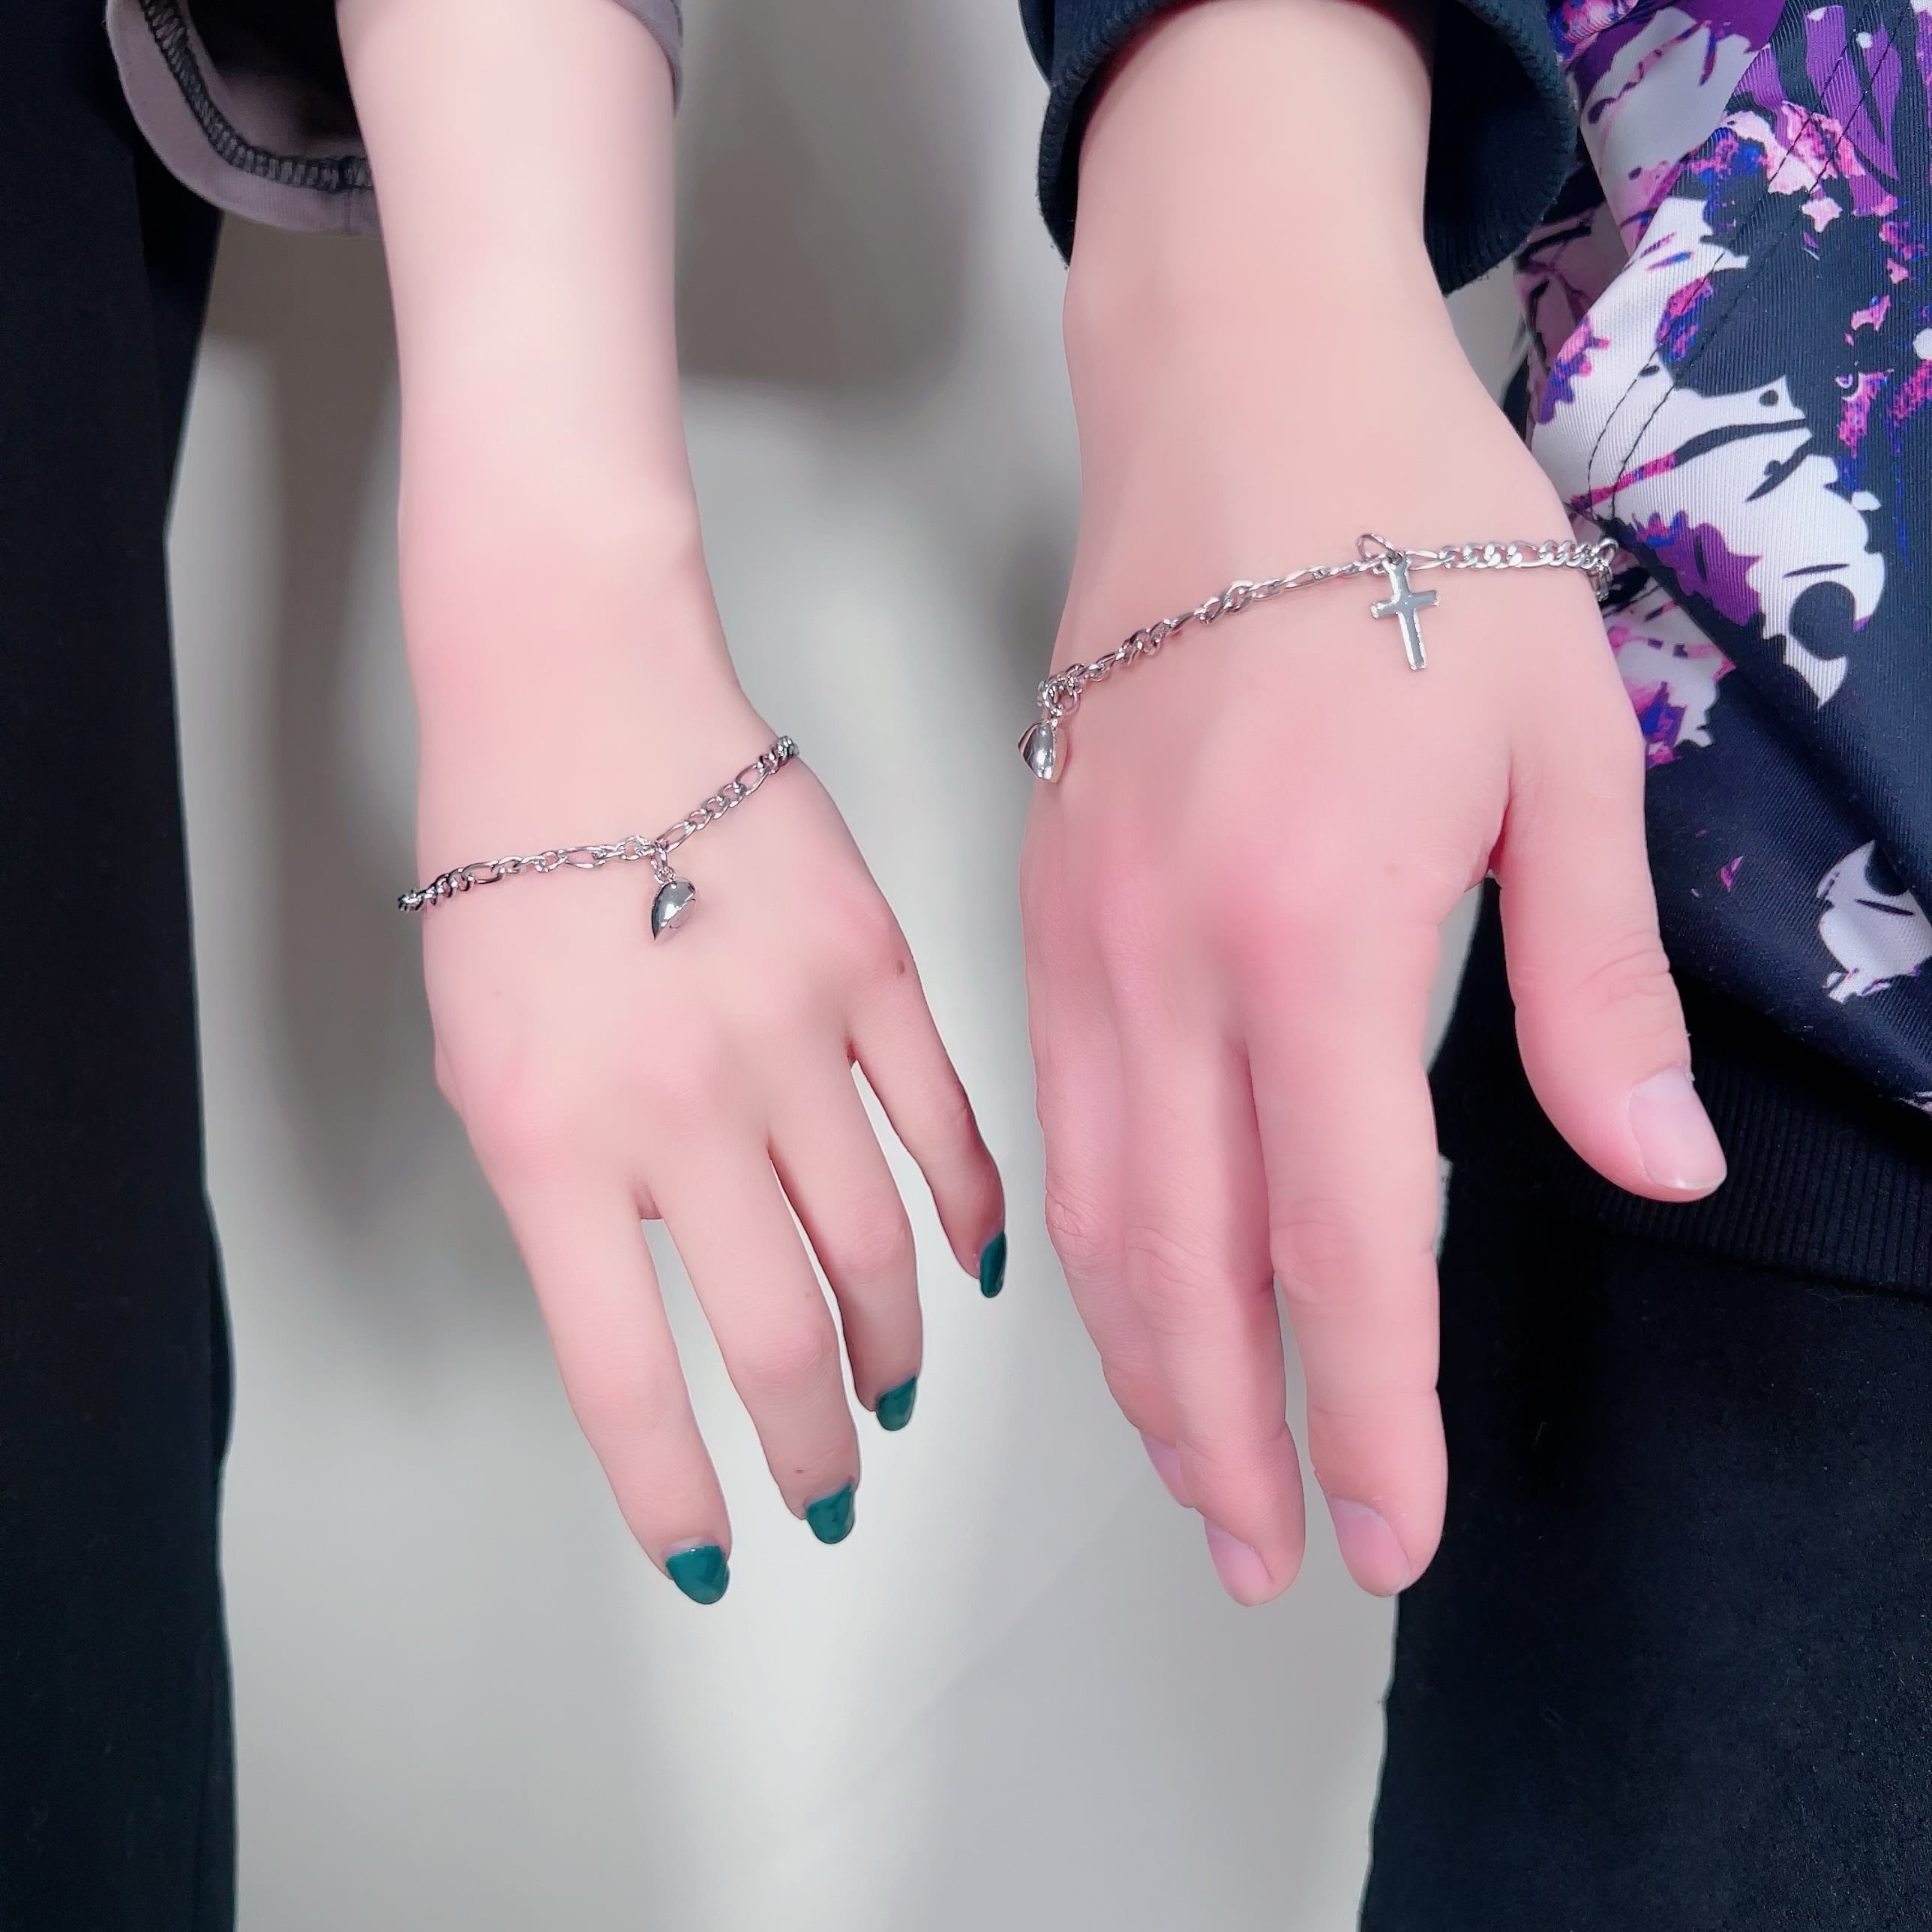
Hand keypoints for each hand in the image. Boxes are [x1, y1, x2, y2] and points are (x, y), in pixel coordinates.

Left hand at [415, 598, 1003, 1602]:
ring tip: (890, 1391)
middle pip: (781, 1336)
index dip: (676, 1491)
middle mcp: (679, 1106)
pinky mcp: (873, 967)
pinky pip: (944, 1122)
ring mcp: (790, 1033)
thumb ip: (569, 1196)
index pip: (625, 1373)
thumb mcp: (486, 1061)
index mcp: (553, 1140)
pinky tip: (978, 1263)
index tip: (710, 1551)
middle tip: (828, 1490)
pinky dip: (969, 1210)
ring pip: (879, 1247)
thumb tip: (667, 1309)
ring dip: (892, 1347)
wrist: (578, 692)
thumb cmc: (513, 873)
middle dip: (810, 1447)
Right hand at [1025, 1, 1723, 1606]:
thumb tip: (1655, 1171)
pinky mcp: (1043, 907)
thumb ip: (1596, 985)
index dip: (1369, 1406)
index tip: (1393, 1533)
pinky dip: (1092, 1242)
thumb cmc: (1412, 547)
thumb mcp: (1565, 750)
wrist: (1235, 398)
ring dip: (1144, 1362)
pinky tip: (1129, 1293)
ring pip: (1093, 1209)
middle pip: (1183, 1261)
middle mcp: (1168, 961)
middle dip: (1232, 1433)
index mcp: (1315, 931)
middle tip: (1277, 1557)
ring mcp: (1081, 937)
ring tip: (1201, 1471)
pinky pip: (1055, 1121)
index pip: (1339, 1236)